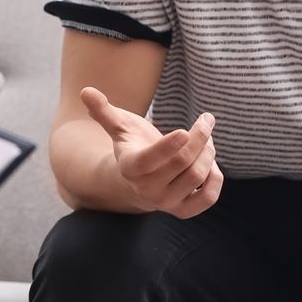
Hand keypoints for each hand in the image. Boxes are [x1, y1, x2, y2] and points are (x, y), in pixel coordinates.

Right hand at [81, 86, 221, 217]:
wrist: (136, 181)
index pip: (150, 160)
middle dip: (199, 137)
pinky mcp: (182, 210)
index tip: (185, 130)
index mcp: (130, 167)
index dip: (169, 146)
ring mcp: (165, 203)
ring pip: (197, 177)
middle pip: (182, 162)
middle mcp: (146, 190)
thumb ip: (104, 111)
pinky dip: (216, 178)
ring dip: (208, 152)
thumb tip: (86, 91)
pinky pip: (207, 198)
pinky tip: (211, 162)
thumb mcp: (119, 127)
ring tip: (208, 138)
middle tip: (206, 120)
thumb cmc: (130, 145)